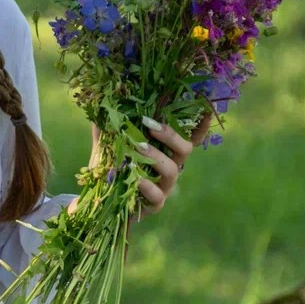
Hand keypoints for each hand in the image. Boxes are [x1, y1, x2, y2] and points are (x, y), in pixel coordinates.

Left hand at [67, 111, 214, 219]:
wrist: (100, 197)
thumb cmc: (110, 164)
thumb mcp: (107, 140)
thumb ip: (107, 122)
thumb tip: (101, 98)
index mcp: (164, 148)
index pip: (188, 135)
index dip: (200, 124)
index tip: (204, 109)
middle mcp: (170, 165)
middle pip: (186, 149)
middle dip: (170, 135)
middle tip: (149, 125)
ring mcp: (165, 186)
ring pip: (172, 170)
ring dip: (155, 156)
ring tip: (137, 148)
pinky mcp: (154, 204)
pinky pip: (158, 196)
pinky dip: (148, 186)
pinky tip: (135, 178)